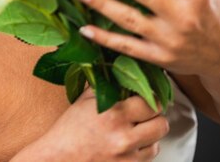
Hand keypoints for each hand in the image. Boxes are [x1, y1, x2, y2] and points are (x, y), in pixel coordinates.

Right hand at [30, 86, 168, 161]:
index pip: (152, 102)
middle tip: (145, 113)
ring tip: (136, 129)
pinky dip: (142, 150)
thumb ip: (106, 84)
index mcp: (114, 112)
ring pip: (157, 142)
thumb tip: (121, 67)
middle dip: (154, 116)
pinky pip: (148, 158)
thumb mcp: (86, 99)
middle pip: (161, 123)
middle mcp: (123, 136)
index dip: (152, 97)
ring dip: (150, 135)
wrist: (57, 159)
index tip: (147, 96)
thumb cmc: (69, 129)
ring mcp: (127, 157)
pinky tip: (130, 144)